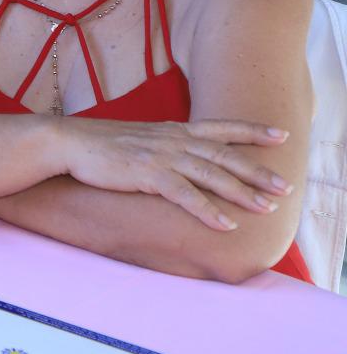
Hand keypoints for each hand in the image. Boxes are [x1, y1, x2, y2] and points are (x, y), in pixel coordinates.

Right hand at [59, 119, 293, 230]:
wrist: (68, 142)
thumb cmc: (100, 144)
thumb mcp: (140, 138)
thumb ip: (165, 144)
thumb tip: (183, 156)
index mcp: (172, 130)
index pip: (221, 128)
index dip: (251, 131)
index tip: (279, 135)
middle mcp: (173, 140)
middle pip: (224, 154)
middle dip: (257, 170)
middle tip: (285, 186)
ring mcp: (161, 156)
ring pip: (211, 174)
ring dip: (242, 192)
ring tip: (266, 208)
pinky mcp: (147, 174)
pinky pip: (185, 194)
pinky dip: (208, 210)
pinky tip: (226, 225)